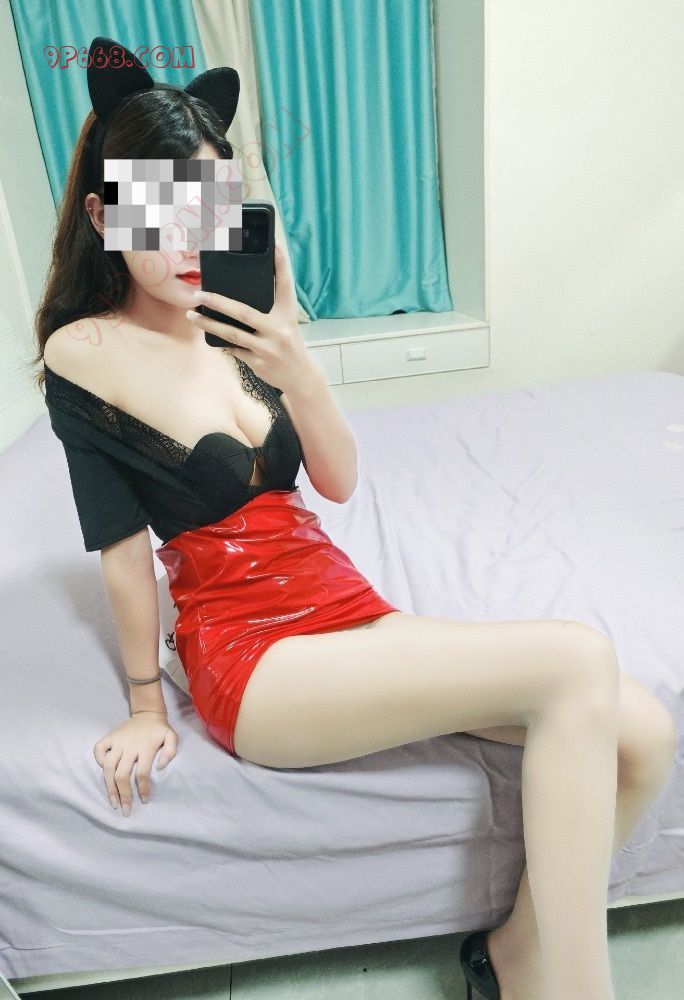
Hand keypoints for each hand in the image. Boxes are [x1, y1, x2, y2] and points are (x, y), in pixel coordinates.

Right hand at [93, 711, 177, 816]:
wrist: (148, 712)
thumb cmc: (159, 730)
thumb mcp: (171, 737)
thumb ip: (170, 751)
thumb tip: (160, 767)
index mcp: (146, 747)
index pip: (142, 773)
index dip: (143, 789)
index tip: (144, 801)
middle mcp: (129, 746)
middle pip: (122, 775)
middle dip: (123, 795)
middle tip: (125, 810)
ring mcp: (118, 741)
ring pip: (108, 767)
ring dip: (109, 786)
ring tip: (113, 801)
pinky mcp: (110, 737)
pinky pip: (99, 749)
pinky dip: (98, 760)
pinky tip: (104, 772)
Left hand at [187, 242, 314, 395]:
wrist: (300, 375)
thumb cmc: (288, 343)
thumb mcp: (287, 321)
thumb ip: (271, 305)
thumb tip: (247, 285)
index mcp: (287, 315)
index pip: (285, 286)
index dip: (282, 265)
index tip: (274, 245)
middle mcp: (278, 330)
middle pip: (244, 313)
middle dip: (218, 302)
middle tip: (199, 294)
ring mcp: (267, 348)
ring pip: (232, 334)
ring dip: (209, 324)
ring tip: (191, 315)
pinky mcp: (257, 362)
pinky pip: (233, 349)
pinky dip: (220, 341)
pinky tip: (206, 334)